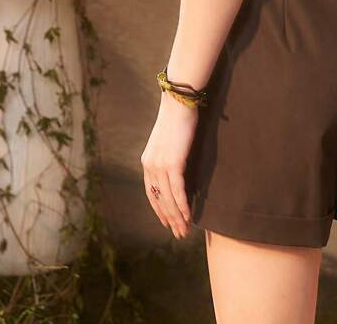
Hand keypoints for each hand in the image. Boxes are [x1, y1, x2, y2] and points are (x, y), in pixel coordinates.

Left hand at [141, 92, 198, 237]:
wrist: (179, 102)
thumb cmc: (178, 117)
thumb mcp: (168, 140)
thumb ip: (169, 155)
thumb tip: (177, 165)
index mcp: (148, 161)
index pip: (151, 193)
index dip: (159, 210)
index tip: (166, 222)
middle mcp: (150, 166)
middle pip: (158, 200)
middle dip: (168, 219)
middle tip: (178, 233)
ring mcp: (160, 166)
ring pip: (168, 199)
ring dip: (177, 218)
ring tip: (184, 231)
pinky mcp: (173, 164)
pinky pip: (177, 191)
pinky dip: (182, 206)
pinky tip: (189, 216)